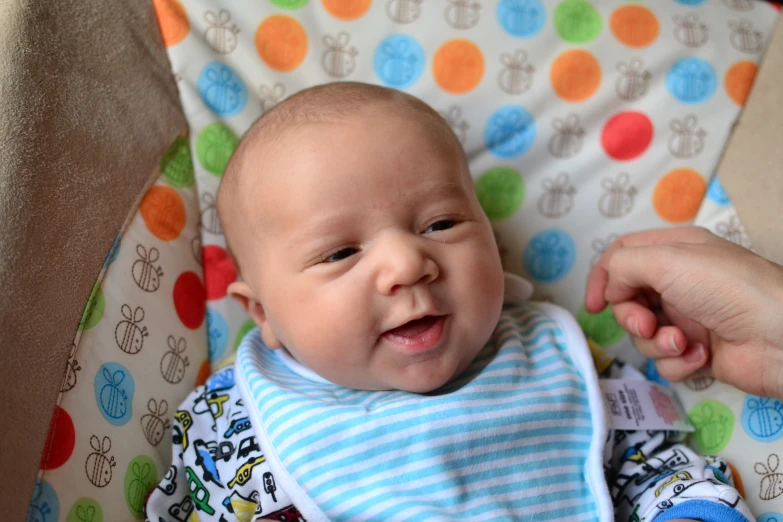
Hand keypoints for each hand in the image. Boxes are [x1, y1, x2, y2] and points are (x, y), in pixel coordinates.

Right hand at [585, 227, 782, 398]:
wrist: (782, 338)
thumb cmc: (727, 289)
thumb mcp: (669, 260)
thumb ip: (623, 266)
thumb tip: (610, 291)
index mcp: (674, 251)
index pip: (623, 256)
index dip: (602, 278)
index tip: (593, 305)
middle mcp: (679, 283)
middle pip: (628, 299)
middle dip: (632, 316)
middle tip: (647, 324)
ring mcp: (688, 318)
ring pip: (644, 334)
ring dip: (657, 341)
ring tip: (684, 342)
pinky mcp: (697, 352)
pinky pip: (665, 360)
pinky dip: (679, 361)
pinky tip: (702, 357)